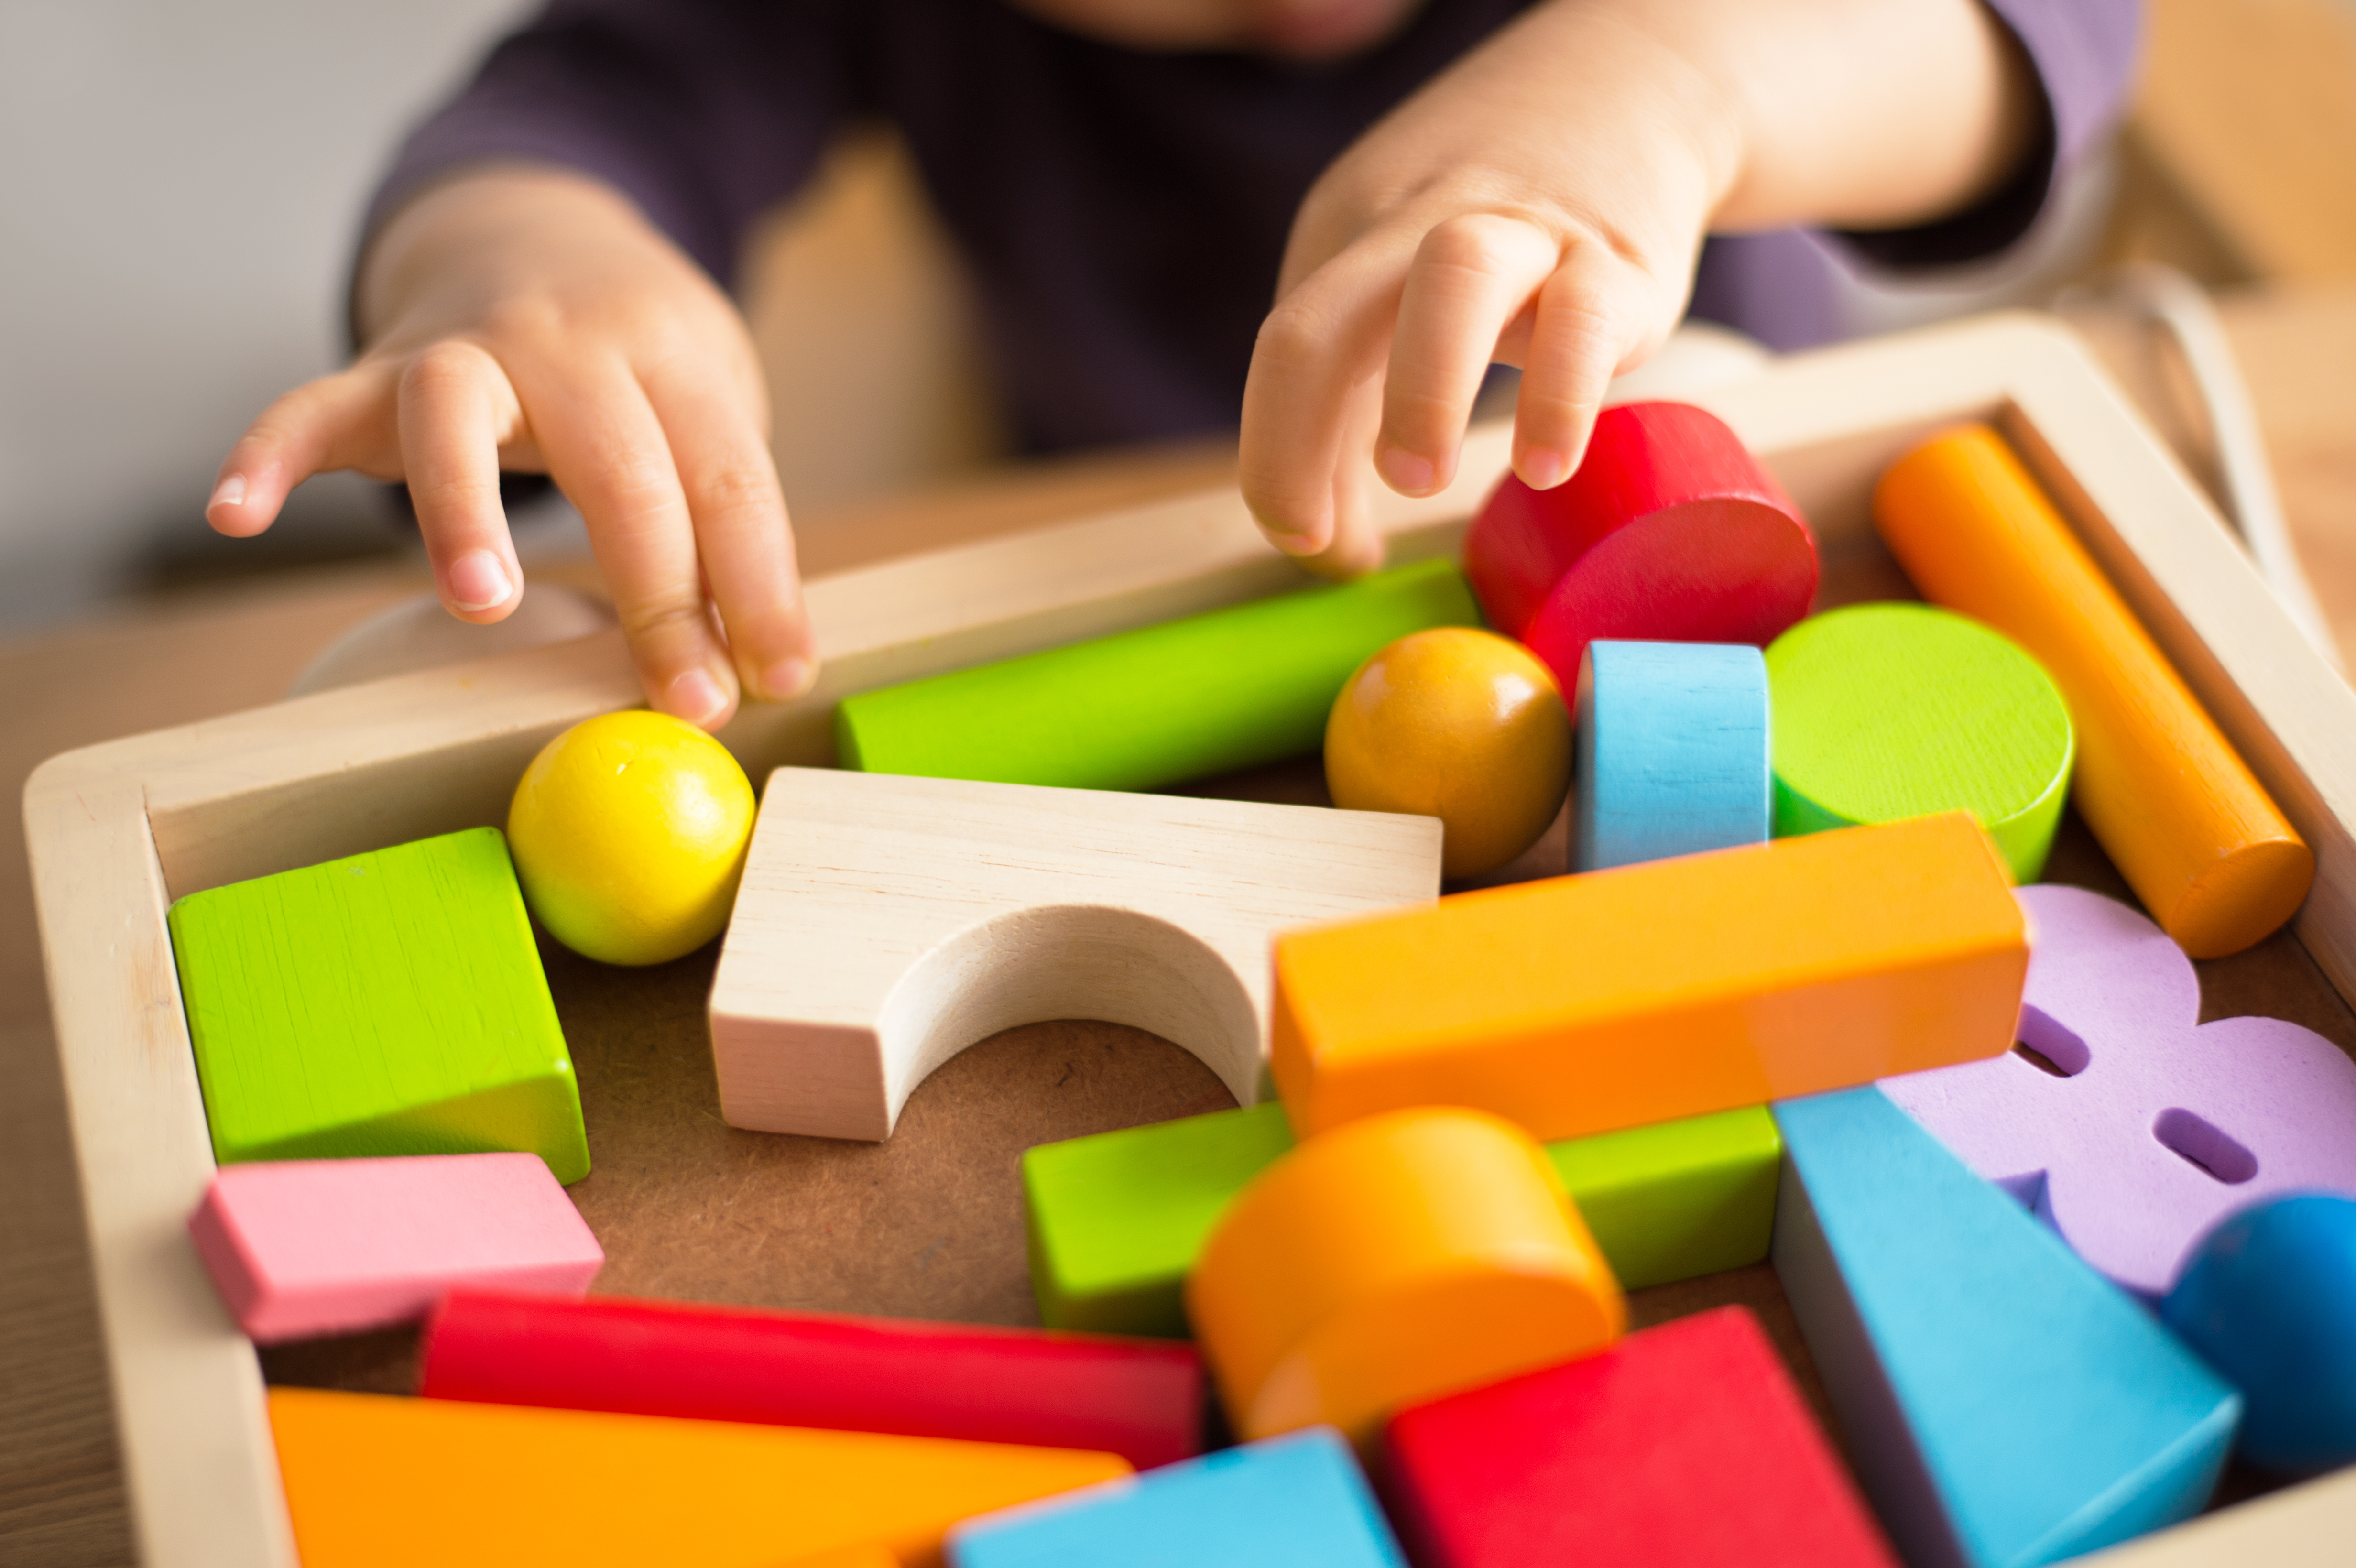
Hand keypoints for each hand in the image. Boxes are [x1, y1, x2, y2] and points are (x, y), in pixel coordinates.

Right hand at [206, 168, 816, 728]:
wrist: (536, 230)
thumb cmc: (642, 358)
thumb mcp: (710, 405)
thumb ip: (721, 517)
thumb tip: (748, 663)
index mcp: (673, 358)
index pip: (730, 482)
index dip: (761, 588)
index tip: (775, 680)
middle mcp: (569, 344)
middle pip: (622, 469)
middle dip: (660, 595)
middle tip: (684, 698)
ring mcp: (463, 349)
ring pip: (456, 413)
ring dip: (466, 509)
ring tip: (483, 602)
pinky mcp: (373, 370)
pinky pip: (308, 405)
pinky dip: (267, 454)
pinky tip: (236, 514)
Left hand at [1240, 0, 2035, 574]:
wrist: (1628, 91)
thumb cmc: (1493, 237)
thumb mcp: (1397, 296)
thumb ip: (1353, 421)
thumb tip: (1334, 549)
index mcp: (1350, 238)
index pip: (1287, 350)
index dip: (1276, 461)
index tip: (1304, 541)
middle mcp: (1419, 223)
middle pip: (1329, 315)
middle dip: (1305, 431)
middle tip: (1320, 533)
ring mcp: (1521, 231)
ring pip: (1455, 278)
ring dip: (1423, 390)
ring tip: (1421, 483)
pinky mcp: (1616, 258)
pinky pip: (1583, 318)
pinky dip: (1557, 399)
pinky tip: (1544, 464)